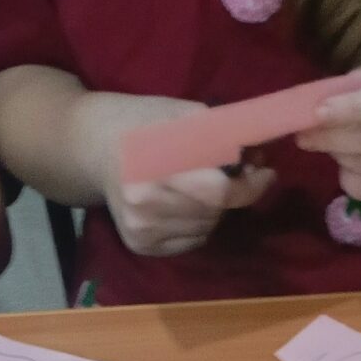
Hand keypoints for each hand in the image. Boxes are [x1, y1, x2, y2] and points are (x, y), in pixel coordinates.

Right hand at [86, 94, 273, 257]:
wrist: (94, 147)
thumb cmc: (142, 123)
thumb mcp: (181, 115)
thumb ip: (222, 135)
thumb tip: (258, 157)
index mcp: (156, 168)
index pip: (220, 192)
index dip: (250, 186)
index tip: (266, 174)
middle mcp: (146, 205)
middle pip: (215, 212)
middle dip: (233, 194)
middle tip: (235, 174)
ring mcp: (142, 229)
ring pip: (206, 229)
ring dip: (216, 210)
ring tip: (202, 186)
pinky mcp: (141, 245)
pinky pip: (192, 242)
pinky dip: (199, 224)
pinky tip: (184, 203)